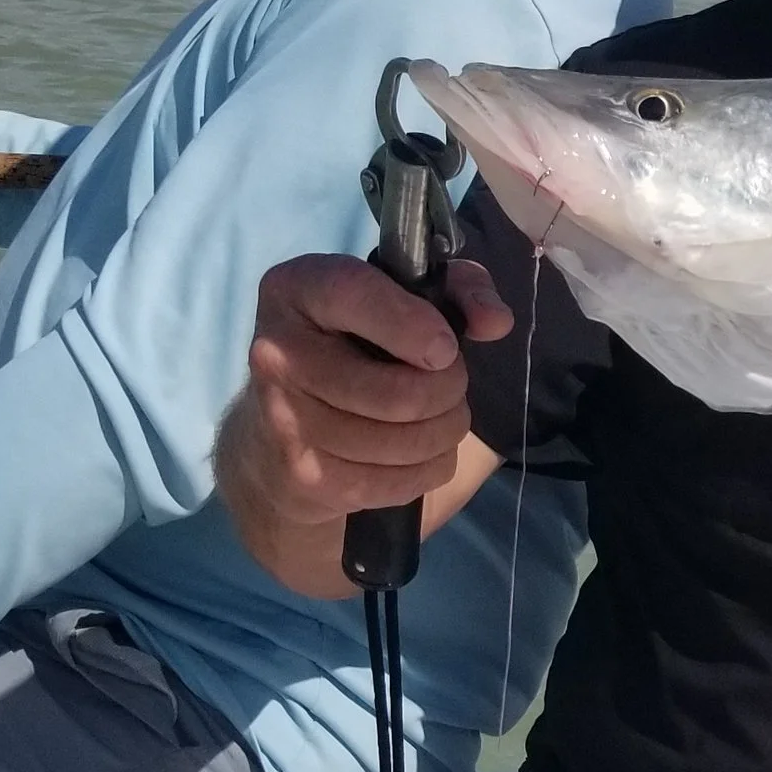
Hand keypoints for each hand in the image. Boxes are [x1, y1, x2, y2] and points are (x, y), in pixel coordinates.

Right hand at [220, 254, 511, 532]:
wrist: (281, 431)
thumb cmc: (358, 345)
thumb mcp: (406, 296)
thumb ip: (460, 289)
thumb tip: (495, 321)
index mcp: (295, 290)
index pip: (354, 295)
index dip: (413, 324)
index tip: (447, 347)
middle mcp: (276, 354)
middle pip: (398, 393)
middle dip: (449, 390)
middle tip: (449, 383)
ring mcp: (285, 421)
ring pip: (406, 441)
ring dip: (446, 431)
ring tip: (439, 415)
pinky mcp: (304, 477)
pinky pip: (399, 481)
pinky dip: (429, 467)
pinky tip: (419, 451)